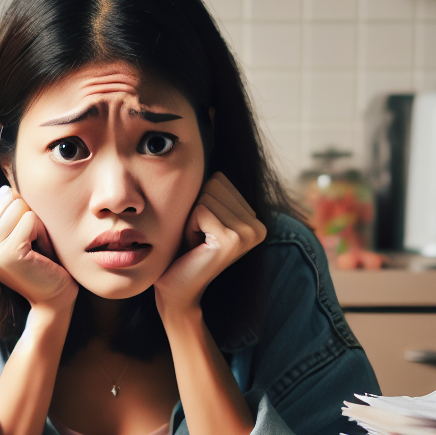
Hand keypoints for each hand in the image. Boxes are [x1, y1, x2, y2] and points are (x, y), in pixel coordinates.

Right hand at [0, 186, 77, 311]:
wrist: (53, 297)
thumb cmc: (40, 261)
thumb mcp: (16, 231)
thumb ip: (6, 208)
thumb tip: (6, 185)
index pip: (0, 197)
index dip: (20, 216)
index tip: (22, 243)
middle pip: (9, 199)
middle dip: (28, 218)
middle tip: (32, 246)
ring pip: (19, 206)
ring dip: (36, 226)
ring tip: (35, 250)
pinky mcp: (6, 254)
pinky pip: (30, 219)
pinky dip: (42, 234)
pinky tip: (40, 255)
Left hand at [154, 172, 265, 316]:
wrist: (176, 290)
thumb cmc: (184, 251)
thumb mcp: (202, 214)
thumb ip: (212, 190)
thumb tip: (209, 144)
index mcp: (255, 217)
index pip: (220, 178)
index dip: (201, 201)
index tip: (202, 230)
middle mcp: (258, 225)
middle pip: (214, 184)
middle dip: (196, 209)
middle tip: (198, 238)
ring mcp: (248, 233)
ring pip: (206, 195)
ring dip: (191, 219)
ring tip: (197, 243)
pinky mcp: (232, 240)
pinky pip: (200, 209)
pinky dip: (189, 227)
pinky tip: (194, 248)